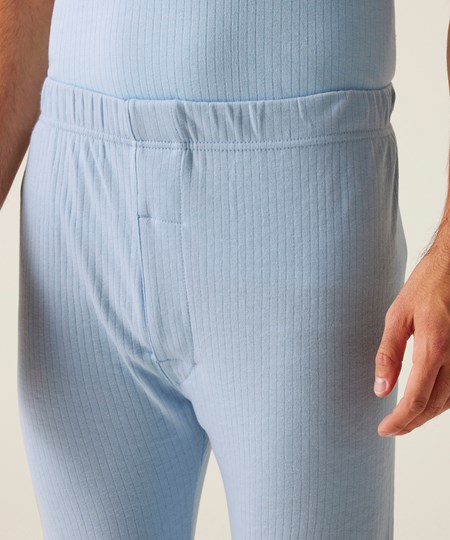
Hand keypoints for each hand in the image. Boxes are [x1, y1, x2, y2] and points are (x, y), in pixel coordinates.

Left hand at [374, 241, 449, 436]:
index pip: (415, 399)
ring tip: (406, 419)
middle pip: (434, 406)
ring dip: (427, 415)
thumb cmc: (426, 286)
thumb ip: (389, 354)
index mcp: (433, 347)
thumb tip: (381, 389)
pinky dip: (441, 400)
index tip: (384, 429)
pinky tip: (426, 400)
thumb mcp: (398, 316)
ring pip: (449, 401)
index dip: (399, 421)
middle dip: (411, 422)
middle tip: (392, 428)